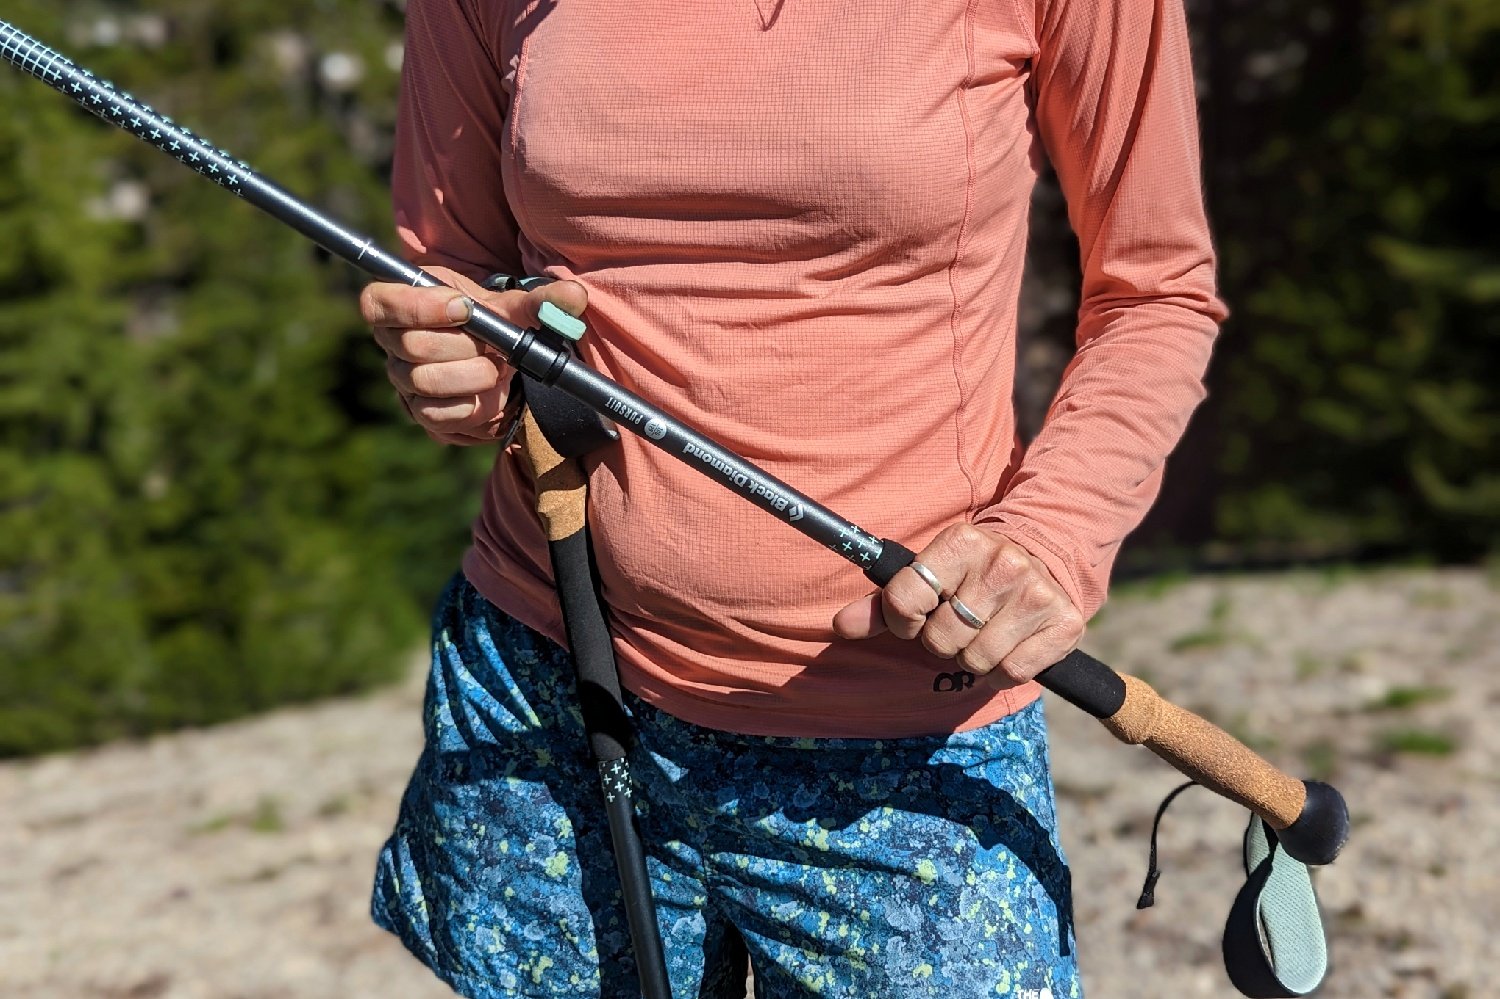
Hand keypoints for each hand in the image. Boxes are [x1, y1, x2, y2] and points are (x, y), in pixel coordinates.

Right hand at [358, 267, 588, 444]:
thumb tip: (574, 298)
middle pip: (414, 347)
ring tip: (498, 369)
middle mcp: (391, 342)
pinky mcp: (419, 411)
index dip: (421, 307)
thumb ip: (540, 300)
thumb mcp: (511, 305)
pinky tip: (490, 393)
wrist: (494, 353)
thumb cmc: (492, 318)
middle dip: (467, 347)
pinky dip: (472, 406)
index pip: (380, 303)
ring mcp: (402, 379)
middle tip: (497, 346)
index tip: (466, 307)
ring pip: (426, 382)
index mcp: (398, 301)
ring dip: (473, 376)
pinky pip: (437, 414)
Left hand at [832, 524, 1084, 683]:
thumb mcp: (929, 574)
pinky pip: (1011, 674)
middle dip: (942, 641)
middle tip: (959, 623)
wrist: (1044, 556)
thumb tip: (841, 625)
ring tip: (984, 632)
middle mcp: (1002, 563)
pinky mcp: (1064, 625)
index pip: (904, 599)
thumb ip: (884, 602)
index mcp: (961, 541)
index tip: (916, 618)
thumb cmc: (970, 573)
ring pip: (975, 661)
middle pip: (940, 639)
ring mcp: (1036, 594)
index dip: (903, 620)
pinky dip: (1002, 671)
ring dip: (972, 658)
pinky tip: (1008, 646)